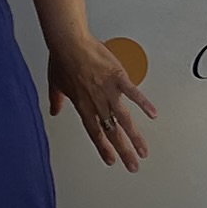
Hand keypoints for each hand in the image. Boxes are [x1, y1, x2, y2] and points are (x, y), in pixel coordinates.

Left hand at [47, 36, 156, 172]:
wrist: (69, 41)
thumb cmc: (62, 59)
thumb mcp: (55, 83)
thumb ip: (56, 100)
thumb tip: (54, 110)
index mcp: (82, 105)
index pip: (94, 132)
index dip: (103, 148)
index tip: (111, 160)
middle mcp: (96, 102)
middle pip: (112, 132)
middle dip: (123, 151)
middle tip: (132, 166)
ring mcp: (108, 90)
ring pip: (124, 119)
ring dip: (135, 137)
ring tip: (143, 151)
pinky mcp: (118, 76)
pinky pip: (134, 93)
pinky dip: (144, 104)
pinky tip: (153, 114)